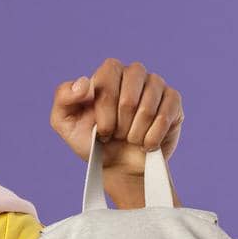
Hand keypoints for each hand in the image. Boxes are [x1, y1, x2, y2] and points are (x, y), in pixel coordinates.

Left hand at [49, 58, 184, 178]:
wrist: (118, 165)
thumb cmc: (91, 140)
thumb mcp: (65, 122)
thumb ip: (64, 98)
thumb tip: (84, 83)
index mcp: (108, 73)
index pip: (108, 75)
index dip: (104, 108)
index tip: (101, 130)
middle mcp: (134, 74)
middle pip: (129, 97)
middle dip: (119, 125)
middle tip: (115, 135)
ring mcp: (156, 85)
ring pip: (147, 108)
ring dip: (135, 134)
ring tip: (130, 139)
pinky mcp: (173, 101)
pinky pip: (165, 116)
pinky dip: (152, 137)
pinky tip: (146, 143)